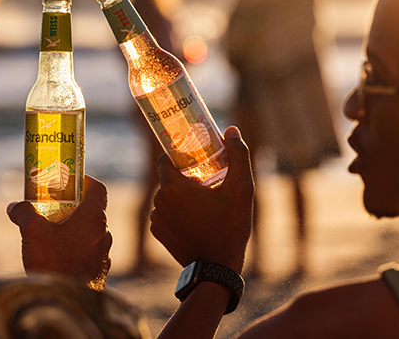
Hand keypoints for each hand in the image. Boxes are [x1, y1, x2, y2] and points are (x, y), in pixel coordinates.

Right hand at [7, 175, 111, 289]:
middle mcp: (104, 234)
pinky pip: (87, 252)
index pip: (98, 189)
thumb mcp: (33, 232)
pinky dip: (74, 248)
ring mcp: (103, 255)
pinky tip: (55, 255)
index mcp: (94, 219)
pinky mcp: (98, 272)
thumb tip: (14, 206)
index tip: (69, 181)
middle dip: (71, 206)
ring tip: (49, 232)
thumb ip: (24, 213)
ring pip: (89, 233)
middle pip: (91, 211)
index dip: (85, 181)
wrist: (67, 304)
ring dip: (72, 229)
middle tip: (51, 206)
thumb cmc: (54, 263)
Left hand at [150, 126, 252, 272]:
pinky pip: (165, 215)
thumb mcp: (242, 189)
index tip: (193, 156)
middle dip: (184, 177)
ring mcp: (157, 220)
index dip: (178, 155)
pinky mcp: (158, 234)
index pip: (165, 159)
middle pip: (168, 179)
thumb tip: (231, 130)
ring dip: (180, 197)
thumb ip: (238, 156)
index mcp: (173, 187)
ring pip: (166, 198)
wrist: (217, 268)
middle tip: (205, 181)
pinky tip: (195, 219)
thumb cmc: (229, 227)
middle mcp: (159, 201)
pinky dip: (176, 214)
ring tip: (203, 203)